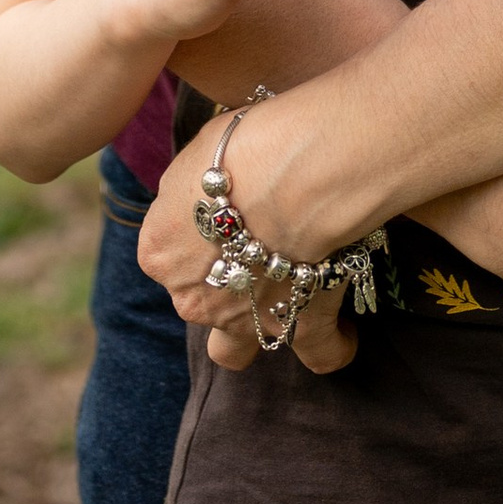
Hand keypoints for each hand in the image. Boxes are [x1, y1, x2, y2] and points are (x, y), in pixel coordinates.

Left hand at [142, 100, 372, 383]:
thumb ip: (194, 187)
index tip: (225, 206)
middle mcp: (192, 296)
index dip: (196, 226)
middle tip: (252, 245)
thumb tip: (207, 186)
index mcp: (160, 250)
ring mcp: (243, 321)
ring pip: (233, 350)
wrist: (295, 173)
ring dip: (251, 328)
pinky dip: (331, 346)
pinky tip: (342, 332)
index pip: (168, 247)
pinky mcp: (299, 326)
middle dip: (219, 280)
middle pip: (197, 297)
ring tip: (278, 300)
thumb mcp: (200, 152)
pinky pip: (319, 354)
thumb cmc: (243, 148)